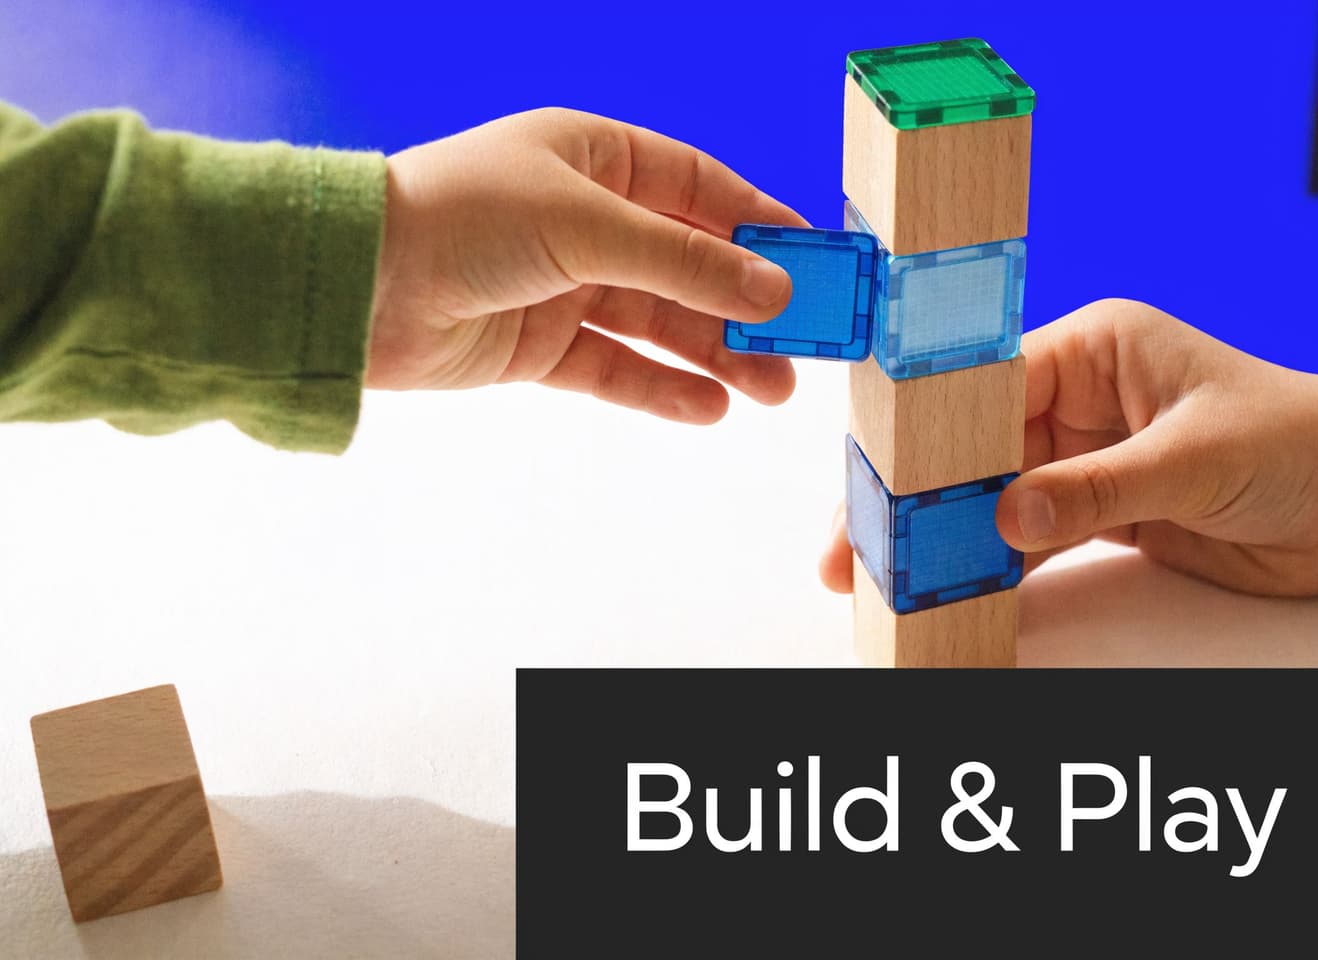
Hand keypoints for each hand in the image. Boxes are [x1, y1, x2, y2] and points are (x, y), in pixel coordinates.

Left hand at [368, 108, 806, 422]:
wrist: (354, 284)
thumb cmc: (458, 219)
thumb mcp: (588, 225)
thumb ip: (686, 262)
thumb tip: (774, 287)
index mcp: (594, 157)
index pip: (699, 188)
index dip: (759, 224)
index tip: (817, 262)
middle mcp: (582, 217)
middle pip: (687, 263)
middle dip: (745, 304)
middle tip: (803, 344)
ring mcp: (561, 282)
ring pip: (660, 320)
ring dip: (717, 353)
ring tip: (770, 388)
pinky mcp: (538, 343)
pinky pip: (617, 366)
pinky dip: (662, 387)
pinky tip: (708, 406)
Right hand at [819, 299, 1317, 596]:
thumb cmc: (1303, 444)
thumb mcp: (1195, 460)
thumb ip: (1097, 491)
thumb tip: (1006, 517)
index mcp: (1098, 350)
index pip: (988, 386)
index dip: (929, 435)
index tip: (879, 481)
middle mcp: (1084, 399)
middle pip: (976, 447)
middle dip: (920, 496)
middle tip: (856, 547)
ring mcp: (1094, 459)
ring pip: (997, 498)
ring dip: (949, 539)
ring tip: (886, 582)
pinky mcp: (1112, 514)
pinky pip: (1037, 540)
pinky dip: (998, 568)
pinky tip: (954, 593)